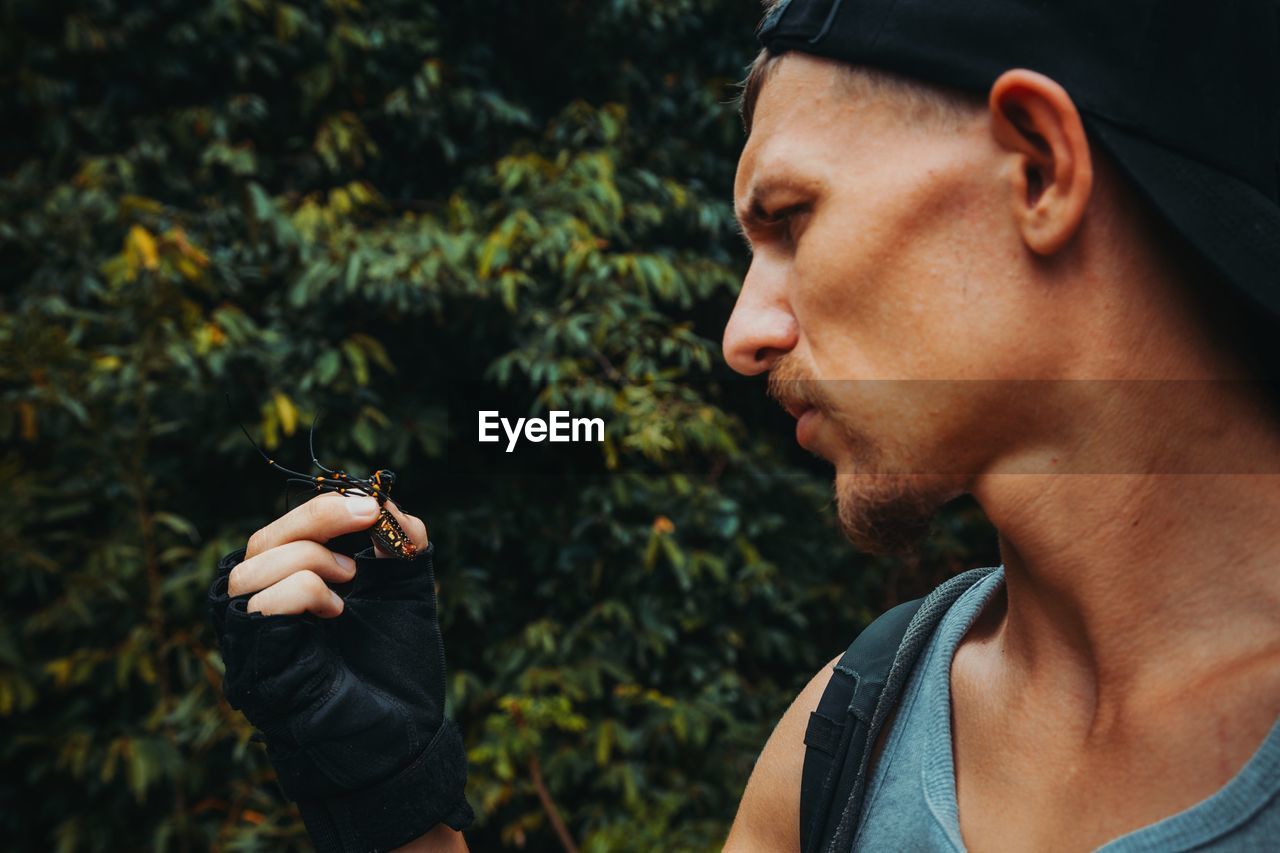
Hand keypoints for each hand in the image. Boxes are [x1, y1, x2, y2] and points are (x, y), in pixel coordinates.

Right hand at [208, 493, 473, 852]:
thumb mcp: (407, 587)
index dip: (325, 506)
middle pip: (262, 539)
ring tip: (352, 583)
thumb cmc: (398, 668)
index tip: (373, 505)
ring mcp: (254, 639)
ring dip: (313, 558)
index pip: (285, 529)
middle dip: (319, 517)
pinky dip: (306, 591)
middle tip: (369, 519)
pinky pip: (264, 605)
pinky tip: (338, 612)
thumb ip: (400, 540)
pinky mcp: (257, 664)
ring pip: (253, 566)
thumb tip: (382, 498)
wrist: (404, 736)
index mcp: (294, 586)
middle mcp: (264, 609)